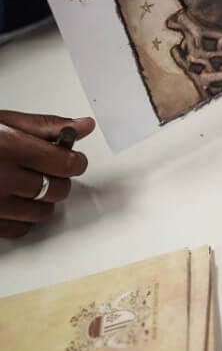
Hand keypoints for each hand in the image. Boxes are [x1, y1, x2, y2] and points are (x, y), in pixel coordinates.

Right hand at [0, 112, 94, 238]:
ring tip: (26, 185)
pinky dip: (22, 218)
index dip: (74, 160)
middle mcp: (2, 178)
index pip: (66, 164)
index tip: (71, 159)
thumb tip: (84, 126)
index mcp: (9, 148)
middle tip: (46, 170)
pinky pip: (20, 229)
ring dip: (42, 199)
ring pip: (43, 212)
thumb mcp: (2, 122)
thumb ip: (44, 126)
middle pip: (57, 189)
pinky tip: (12, 202)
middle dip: (58, 179)